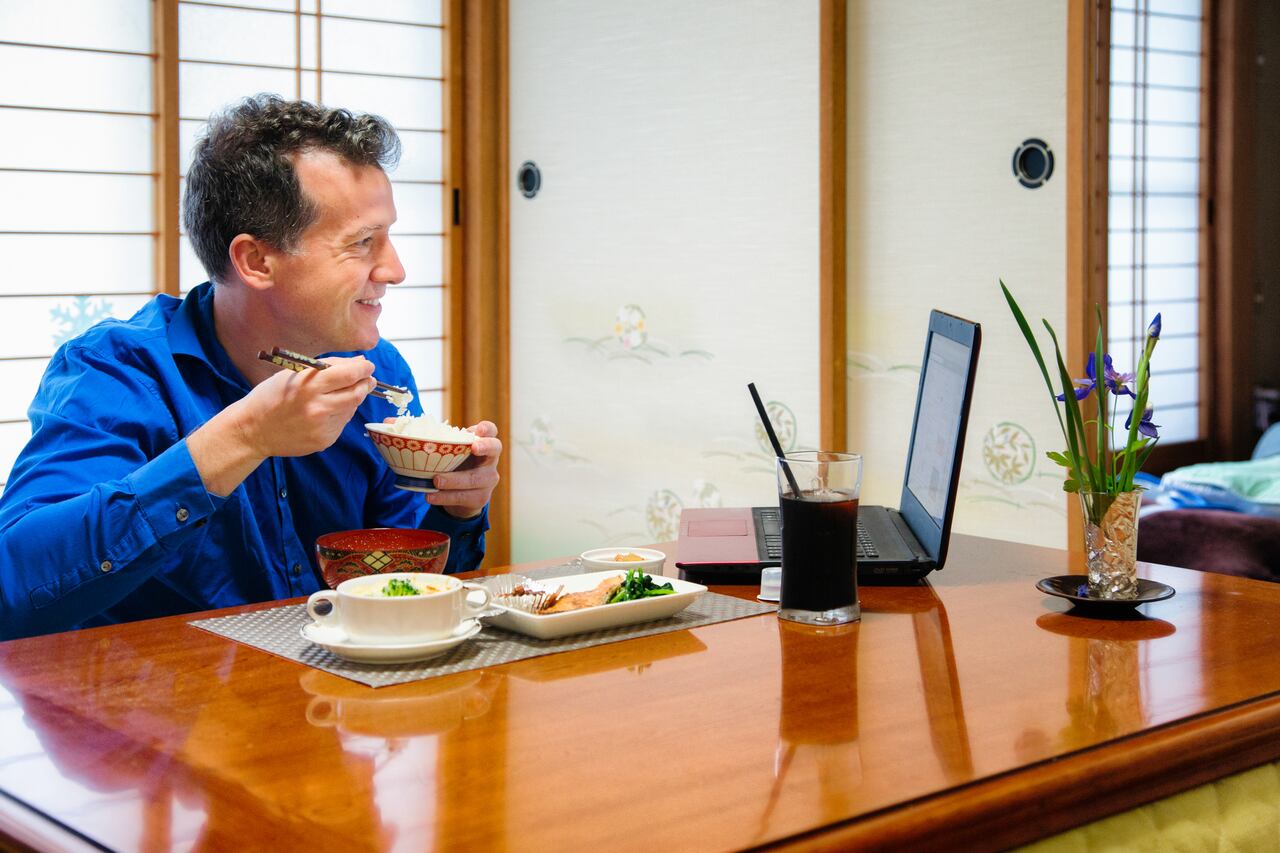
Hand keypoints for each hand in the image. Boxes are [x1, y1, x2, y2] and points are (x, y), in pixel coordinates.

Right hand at [235, 356, 375, 457]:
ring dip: (352, 399)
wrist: (252, 430)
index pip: (348, 374)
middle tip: (367, 379)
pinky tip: (325, 412)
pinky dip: (339, 415)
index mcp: (308, 385)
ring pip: (351, 408)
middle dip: (365, 383)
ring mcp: (322, 426)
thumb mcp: (293, 374)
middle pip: (356, 393)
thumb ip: (328, 367)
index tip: (367, 366)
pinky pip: (341, 423)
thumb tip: (360, 363)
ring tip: (338, 394)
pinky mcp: (324, 440)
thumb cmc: (271, 396)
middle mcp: (317, 407)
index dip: (363, 369)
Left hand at [427, 420, 501, 518]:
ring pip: (475, 478)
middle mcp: (489, 459)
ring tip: (436, 480)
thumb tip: (389, 422)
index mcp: (481, 442)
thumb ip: (420, 435)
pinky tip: (432, 495)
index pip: (491, 431)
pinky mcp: (480, 497)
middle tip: (473, 448)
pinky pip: (464, 497)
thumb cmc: (452, 464)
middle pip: (495, 449)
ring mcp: (487, 479)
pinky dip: (446, 497)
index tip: (478, 430)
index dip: (487, 429)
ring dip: (455, 479)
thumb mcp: (442, 449)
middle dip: (485, 447)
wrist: (459, 495)